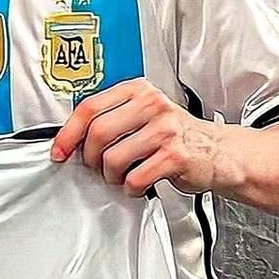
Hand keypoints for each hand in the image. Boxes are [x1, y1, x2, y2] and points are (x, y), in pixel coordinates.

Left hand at [51, 79, 219, 195]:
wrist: (218, 151)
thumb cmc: (176, 135)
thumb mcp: (144, 114)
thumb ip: (112, 118)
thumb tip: (71, 138)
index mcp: (138, 91)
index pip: (89, 108)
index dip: (68, 133)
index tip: (60, 151)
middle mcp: (151, 105)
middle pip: (97, 133)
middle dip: (90, 158)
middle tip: (97, 167)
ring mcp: (165, 129)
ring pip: (113, 158)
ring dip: (111, 176)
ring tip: (122, 175)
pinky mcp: (174, 155)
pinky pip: (134, 178)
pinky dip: (130, 188)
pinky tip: (139, 183)